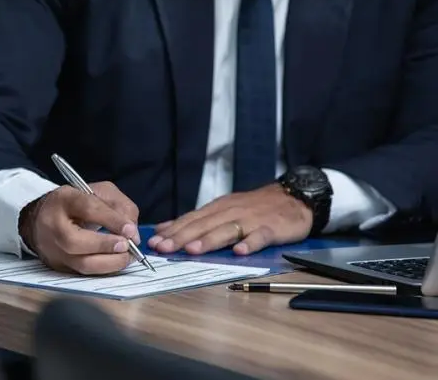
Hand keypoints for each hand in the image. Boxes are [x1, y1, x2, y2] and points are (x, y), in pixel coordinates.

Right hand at [19, 181, 139, 274]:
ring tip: (125, 256)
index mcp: (64, 200)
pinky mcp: (58, 266)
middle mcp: (53, 226)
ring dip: (109, 263)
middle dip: (106, 246)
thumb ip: (120, 207)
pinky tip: (115, 262)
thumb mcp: (100, 192)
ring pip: (80, 264)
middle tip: (126, 246)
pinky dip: (104, 269)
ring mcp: (53, 249)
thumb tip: (132, 233)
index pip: (87, 209)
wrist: (43, 217)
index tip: (130, 230)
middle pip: (75, 241)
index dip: (111, 220)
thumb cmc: (77, 204)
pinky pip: (84, 273)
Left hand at [148, 184, 311, 254]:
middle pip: (203, 225)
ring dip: (209, 240)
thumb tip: (164, 229)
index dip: (172, 231)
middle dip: (182, 237)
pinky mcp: (271, 228)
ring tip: (192, 250)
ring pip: (226, 230)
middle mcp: (230, 212)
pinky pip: (260, 236)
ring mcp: (251, 220)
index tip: (154, 242)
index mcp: (217, 209)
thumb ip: (196, 220)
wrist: (293, 197)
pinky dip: (250, 243)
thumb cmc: (255, 207)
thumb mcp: (222, 209)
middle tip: (164, 248)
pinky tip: (240, 252)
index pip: (191, 220)